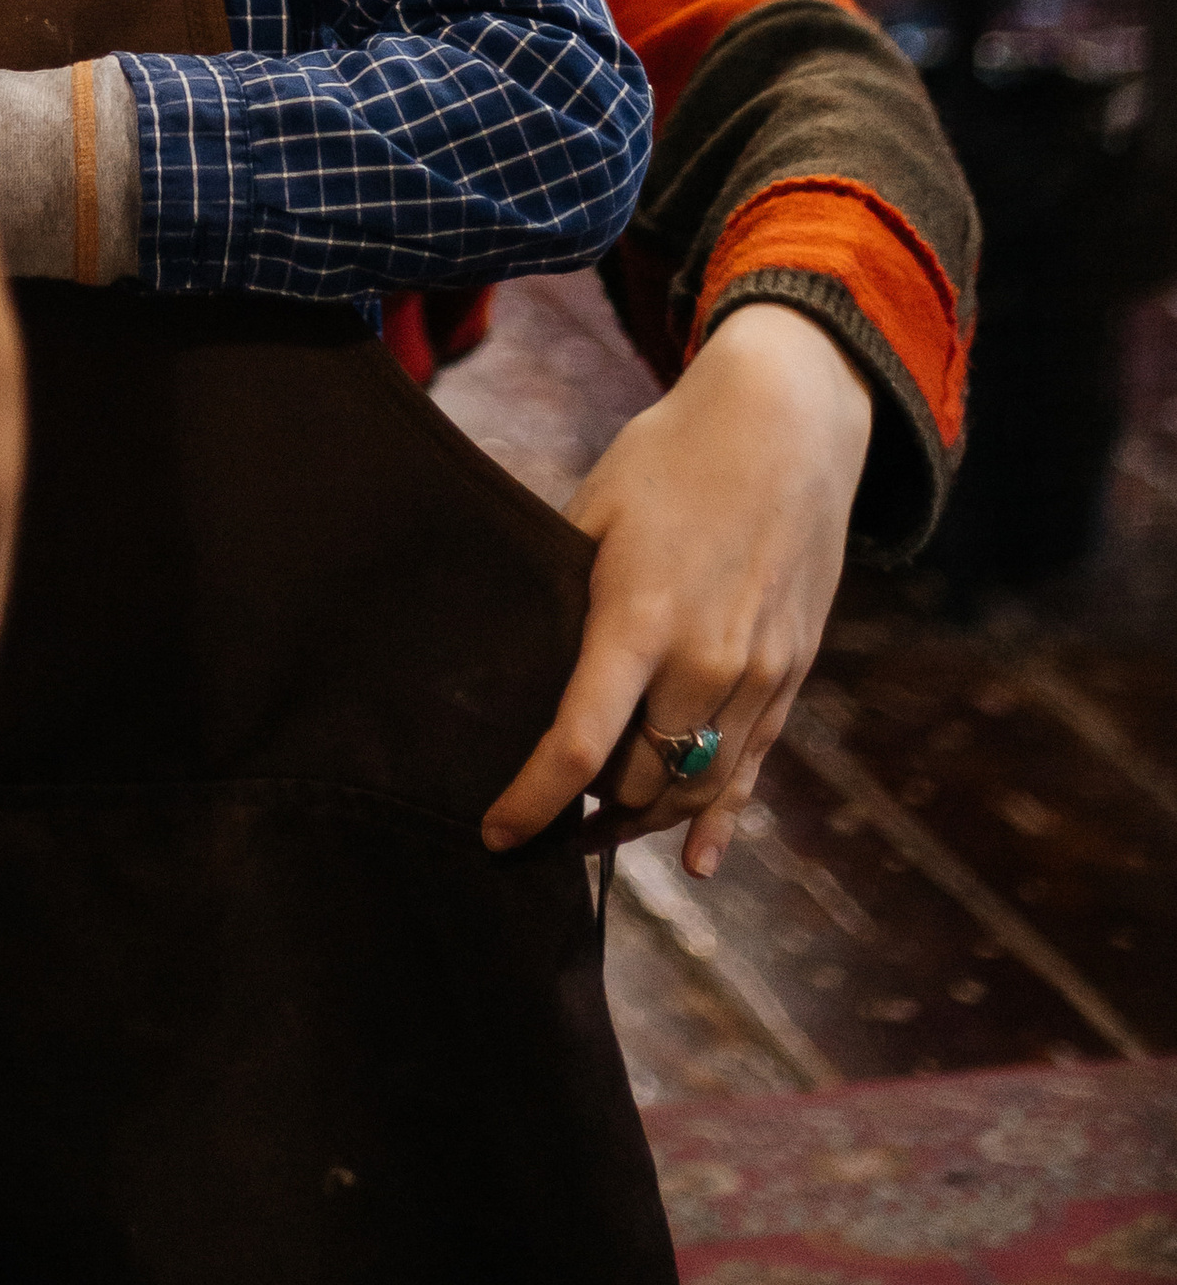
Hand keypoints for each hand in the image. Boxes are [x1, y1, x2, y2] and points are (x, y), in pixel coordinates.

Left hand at [480, 301, 875, 880]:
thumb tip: (520, 660)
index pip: (577, 745)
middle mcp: (705, 660)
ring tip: (599, 835)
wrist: (787, 424)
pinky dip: (722, 818)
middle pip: (639, 780)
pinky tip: (697, 860)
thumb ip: (563, 593)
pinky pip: (754, 770)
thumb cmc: (671, 458)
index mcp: (639, 618)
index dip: (530, 803)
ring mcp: (757, 674)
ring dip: (647, 821)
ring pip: (697, 787)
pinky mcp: (791, 674)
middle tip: (543, 823)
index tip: (494, 834)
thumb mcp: (596, 511)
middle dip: (587, 812)